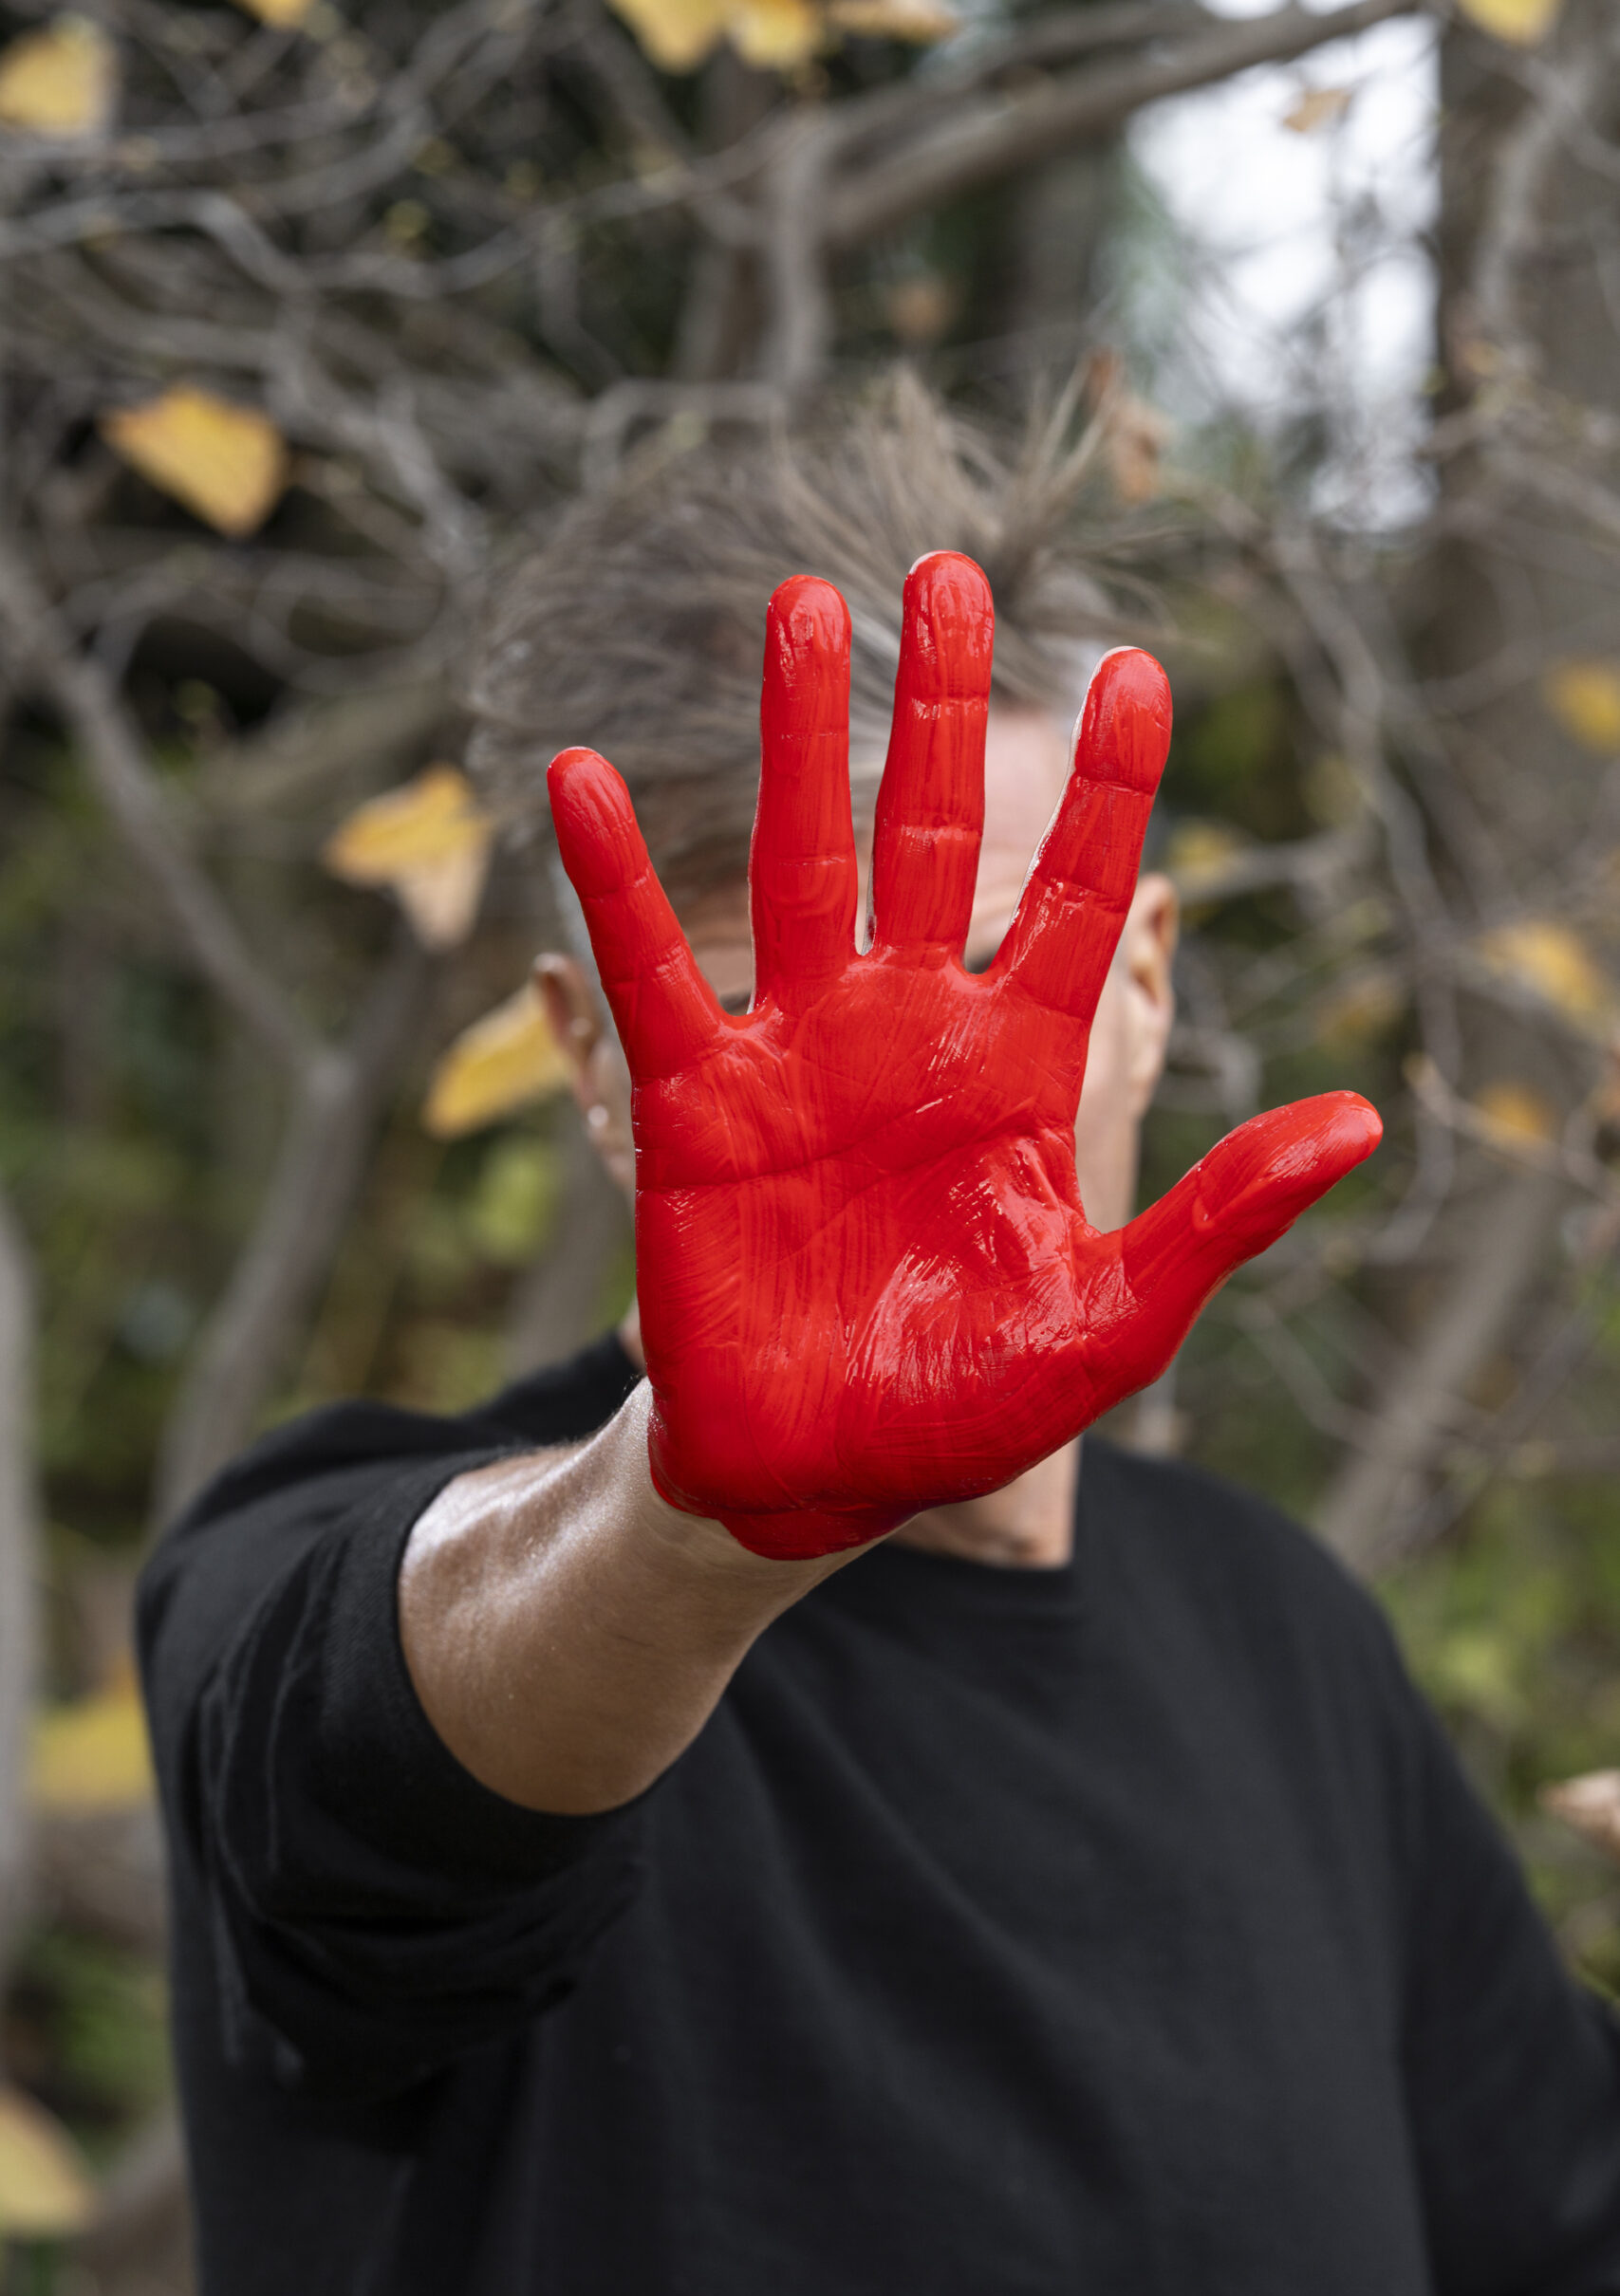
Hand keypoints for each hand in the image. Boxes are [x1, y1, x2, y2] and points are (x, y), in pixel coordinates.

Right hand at [548, 553, 1378, 1557]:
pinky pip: (653, 972)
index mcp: (1017, 1069)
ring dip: (794, 735)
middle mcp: (908, 1031)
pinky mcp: (695, 1102)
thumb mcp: (1115, 1318)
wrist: (818, 1476)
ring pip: (799, 861)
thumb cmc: (970, 1404)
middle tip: (948, 572)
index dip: (1110, 793)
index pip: (1075, 903)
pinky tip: (576, 777)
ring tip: (799, 602)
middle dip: (941, 709)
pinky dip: (614, 881)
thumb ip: (1221, 1214)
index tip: (1144, 674)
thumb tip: (1360, 1120)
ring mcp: (797, 1053)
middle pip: (928, 835)